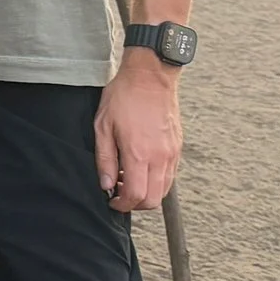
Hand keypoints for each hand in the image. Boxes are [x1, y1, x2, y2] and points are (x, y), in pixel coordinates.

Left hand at [94, 54, 181, 211]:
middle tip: (119, 193)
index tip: (111, 201)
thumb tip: (105, 184)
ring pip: (164, 189)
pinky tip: (141, 166)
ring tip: (128, 178)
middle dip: (135, 204)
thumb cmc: (123, 97)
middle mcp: (160, 157)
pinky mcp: (177, 146)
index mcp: (139, 154)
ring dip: (147, 192)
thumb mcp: (102, 126)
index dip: (122, 205)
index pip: (136, 196)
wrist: (150, 75)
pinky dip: (157, 180)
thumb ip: (104, 159)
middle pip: (154, 200)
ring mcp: (172, 152)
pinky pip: (170, 174)